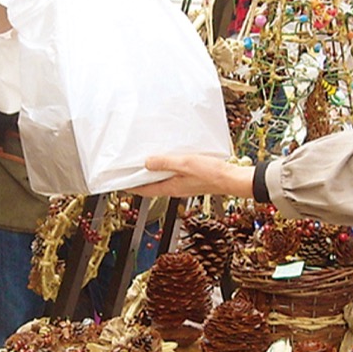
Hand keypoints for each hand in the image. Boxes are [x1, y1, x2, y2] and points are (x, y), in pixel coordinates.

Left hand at [130, 155, 253, 198]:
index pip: (145, 190)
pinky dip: (167, 169)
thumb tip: (147, 162)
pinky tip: (169, 160)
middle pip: (152, 186)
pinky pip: (173, 176)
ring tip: (146, 163)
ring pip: (163, 180)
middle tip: (131, 170)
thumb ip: (165, 162)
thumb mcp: (185, 164)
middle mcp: (175, 189)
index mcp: (171, 188)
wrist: (232, 179)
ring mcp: (184, 185)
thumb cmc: (212, 174)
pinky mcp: (192, 180)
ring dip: (153, 173)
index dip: (131, 187)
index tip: (120, 183)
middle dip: (140, 180)